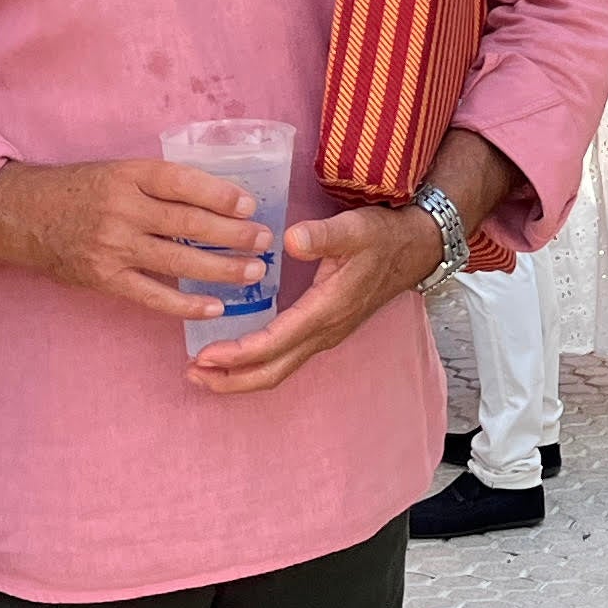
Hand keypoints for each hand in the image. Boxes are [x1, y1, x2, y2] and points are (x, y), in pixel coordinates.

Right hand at [0, 157, 276, 324]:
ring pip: (178, 259)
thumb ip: (158, 183)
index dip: (219, 194)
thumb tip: (218, 197)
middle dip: (233, 234)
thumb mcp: (117, 170)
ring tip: (254, 272)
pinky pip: (152, 295)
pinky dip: (185, 303)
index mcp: (129, 174)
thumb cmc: (78, 189)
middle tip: (265, 241)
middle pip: (188, 223)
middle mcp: (123, 208)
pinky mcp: (104, 278)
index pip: (182, 182)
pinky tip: (214, 308)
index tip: (250, 205)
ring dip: (221, 269)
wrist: (21, 214)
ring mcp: (113, 246)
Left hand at [187, 199, 450, 396]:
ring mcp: (326, 335)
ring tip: (205, 372)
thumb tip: (290, 239)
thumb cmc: (382, 237)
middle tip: (192, 374)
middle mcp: (324, 332)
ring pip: (279, 370)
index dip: (237, 354)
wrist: (416, 248)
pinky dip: (257, 364)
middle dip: (231, 378)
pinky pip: (286, 359)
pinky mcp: (325, 331)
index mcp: (325, 311)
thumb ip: (323, 235)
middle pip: (273, 371)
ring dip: (241, 376)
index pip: (274, 344)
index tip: (203, 355)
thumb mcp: (355, 228)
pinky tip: (238, 355)